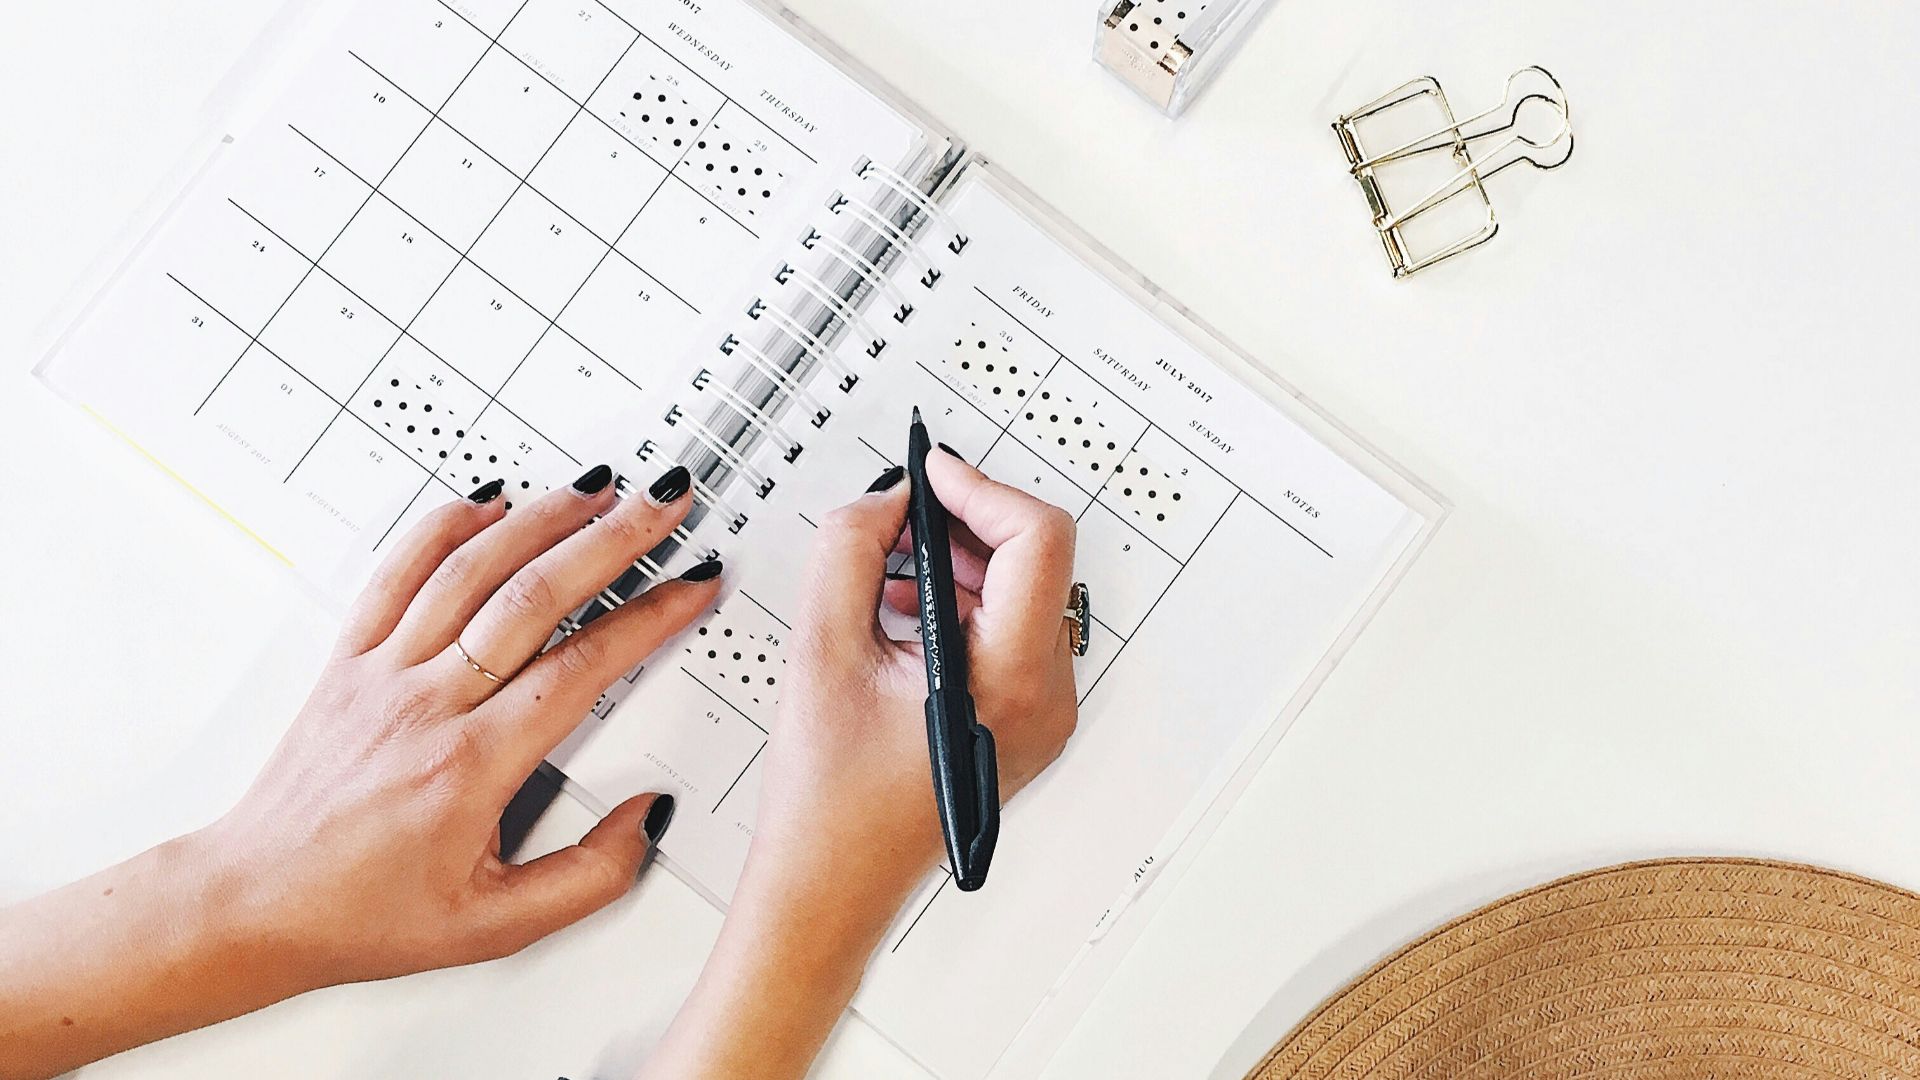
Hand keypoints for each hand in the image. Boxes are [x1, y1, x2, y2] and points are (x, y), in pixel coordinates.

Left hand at [0, 464, 721, 1077]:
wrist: (256, 903)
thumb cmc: (364, 914)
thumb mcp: (496, 928)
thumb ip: (589, 877)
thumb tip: (646, 818)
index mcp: (471, 767)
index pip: (581, 668)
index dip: (649, 617)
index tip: (691, 585)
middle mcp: (426, 705)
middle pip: (534, 596)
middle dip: (612, 539)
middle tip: (662, 503)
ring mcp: (382, 672)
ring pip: (470, 568)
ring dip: (541, 518)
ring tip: (597, 489)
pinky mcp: (348, 659)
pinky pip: (396, 571)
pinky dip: (443, 524)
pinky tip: (486, 501)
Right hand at [754, 451, 1080, 921]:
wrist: (831, 884)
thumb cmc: (828, 801)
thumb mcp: (821, 649)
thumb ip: (850, 549)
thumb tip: (887, 500)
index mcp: (1012, 681)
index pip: (1038, 540)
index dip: (980, 489)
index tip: (931, 473)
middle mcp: (1047, 699)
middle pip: (1036, 562)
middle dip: (967, 524)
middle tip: (902, 513)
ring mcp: (1042, 713)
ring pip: (1024, 593)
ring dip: (959, 562)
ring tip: (889, 570)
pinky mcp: (1023, 719)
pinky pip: (1009, 631)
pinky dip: (961, 602)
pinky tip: (902, 611)